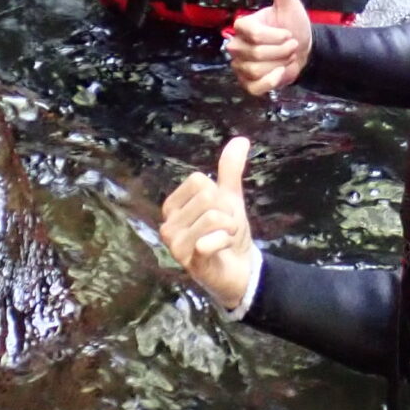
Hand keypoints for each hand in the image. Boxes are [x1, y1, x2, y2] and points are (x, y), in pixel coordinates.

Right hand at [159, 135, 261, 311]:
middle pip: (207, 198)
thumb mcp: (230, 199)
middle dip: (227, 213)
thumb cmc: (228, 234)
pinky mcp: (187, 261)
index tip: (221, 214)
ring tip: (224, 241)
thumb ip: (230, 170)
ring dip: (229, 228)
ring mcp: (175, 244)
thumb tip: (241, 140)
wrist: (240, 270)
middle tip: (225, 230)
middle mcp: (168, 224)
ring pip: (212, 216)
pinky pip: (210, 239)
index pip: (199, 181)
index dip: (220, 196)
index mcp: (172, 206)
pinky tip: (220, 252)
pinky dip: (225, 242)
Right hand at [221, 0, 312, 95]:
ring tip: (285, 58)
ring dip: (279, 64)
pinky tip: (279, 74)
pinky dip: (271, 82)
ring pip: (257, 70)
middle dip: (281, 50)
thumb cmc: (295, 25)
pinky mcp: (248, 84)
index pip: (252, 33)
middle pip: (255, 53)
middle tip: (290, 46)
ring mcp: (241, 66)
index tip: (287, 32)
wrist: (306, 51)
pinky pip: (255, 87)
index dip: (275, 36)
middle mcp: (237, 46)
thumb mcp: (289, 3)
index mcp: (243, 26)